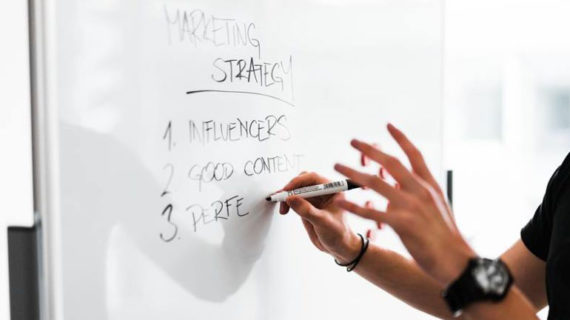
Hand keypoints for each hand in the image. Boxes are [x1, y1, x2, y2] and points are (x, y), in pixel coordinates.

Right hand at [278, 172, 361, 263]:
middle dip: (291, 188)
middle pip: (303, 181)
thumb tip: (291, 199)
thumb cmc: (339, 234)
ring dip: (286, 196)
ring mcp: (314, 198)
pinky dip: (286, 202)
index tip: (288, 190)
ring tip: (283, 208)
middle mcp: (323, 191)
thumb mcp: (323, 223)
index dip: (299, 182)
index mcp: (333, 189)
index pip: (313, 178)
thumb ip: (307, 210)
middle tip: (282, 198)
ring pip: (296, 189)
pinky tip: (284, 209)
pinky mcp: (306, 205)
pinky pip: (293, 198)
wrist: (338, 246)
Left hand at [334, 123, 475, 285]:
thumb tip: (390, 190)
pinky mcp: (403, 224)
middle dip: (370, 149)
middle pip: (390, 162)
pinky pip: (372, 212)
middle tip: (353, 141)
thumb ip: (415, 194)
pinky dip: (354, 207)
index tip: (388, 125)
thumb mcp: (435, 207)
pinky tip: (341, 203)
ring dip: (353, 173)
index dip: (401, 138)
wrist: (456, 260)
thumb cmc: (445, 237)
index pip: (414, 154)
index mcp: (430, 185)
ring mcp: (411, 206)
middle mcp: (420, 191)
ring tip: (337, 167)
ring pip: (376, 183)